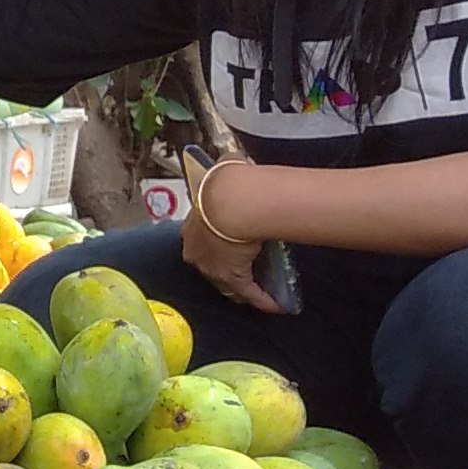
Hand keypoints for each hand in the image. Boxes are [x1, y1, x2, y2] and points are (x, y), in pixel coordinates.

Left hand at [181, 161, 281, 312]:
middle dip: (225, 268)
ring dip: (243, 288)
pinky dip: (262, 300)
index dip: (215, 242)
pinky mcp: (231, 278)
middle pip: (210, 264)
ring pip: (227, 282)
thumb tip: (234, 161)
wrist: (232, 200)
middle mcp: (195, 250)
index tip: (229, 242)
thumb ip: (227, 168)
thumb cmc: (226, 183)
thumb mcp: (223, 171)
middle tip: (246, 270)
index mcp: (192, 225)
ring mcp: (211, 267)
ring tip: (261, 292)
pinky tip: (275, 306)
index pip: (201, 239)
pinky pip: (248, 292)